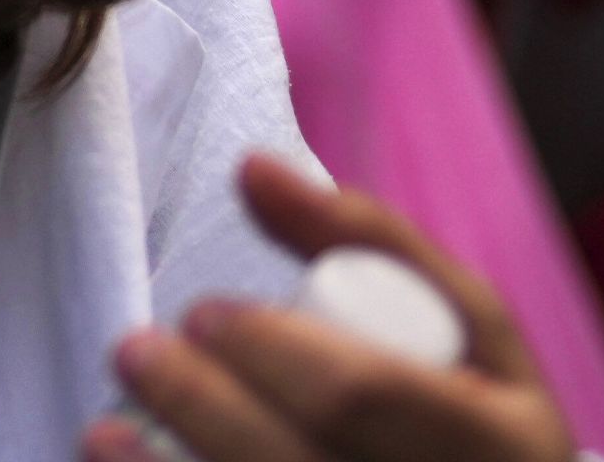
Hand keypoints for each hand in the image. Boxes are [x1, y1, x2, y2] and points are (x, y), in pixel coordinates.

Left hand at [89, 161, 574, 461]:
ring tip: (104, 430)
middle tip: (136, 353)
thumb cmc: (484, 415)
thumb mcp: (471, 325)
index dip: (268, 351)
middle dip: (201, 405)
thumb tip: (251, 169)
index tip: (204, 314)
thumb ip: (368, 238)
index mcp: (498, 442)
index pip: (356, 394)